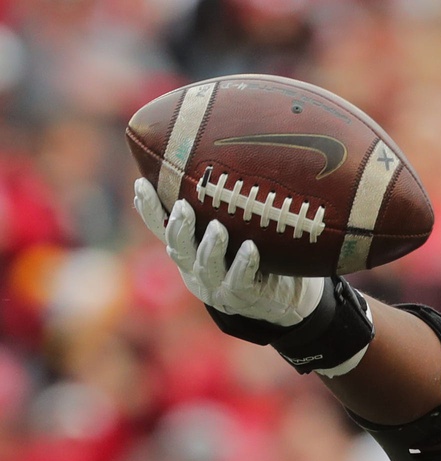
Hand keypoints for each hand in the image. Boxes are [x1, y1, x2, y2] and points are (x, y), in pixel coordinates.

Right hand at [133, 178, 321, 328]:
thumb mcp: (229, 229)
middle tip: (183, 206)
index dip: (148, 209)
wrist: (279, 300)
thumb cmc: (251, 254)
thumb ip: (213, 207)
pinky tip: (252, 248)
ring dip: (210, 246)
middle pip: (179, 248)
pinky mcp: (243, 296)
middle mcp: (196, 268)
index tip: (141, 184)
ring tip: (217, 227)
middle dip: (178, 227)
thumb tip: (202, 161)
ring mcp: (218, 285)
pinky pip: (241, 280)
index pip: (160, 227)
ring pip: (207, 266)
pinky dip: (245, 264)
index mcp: (187, 250)